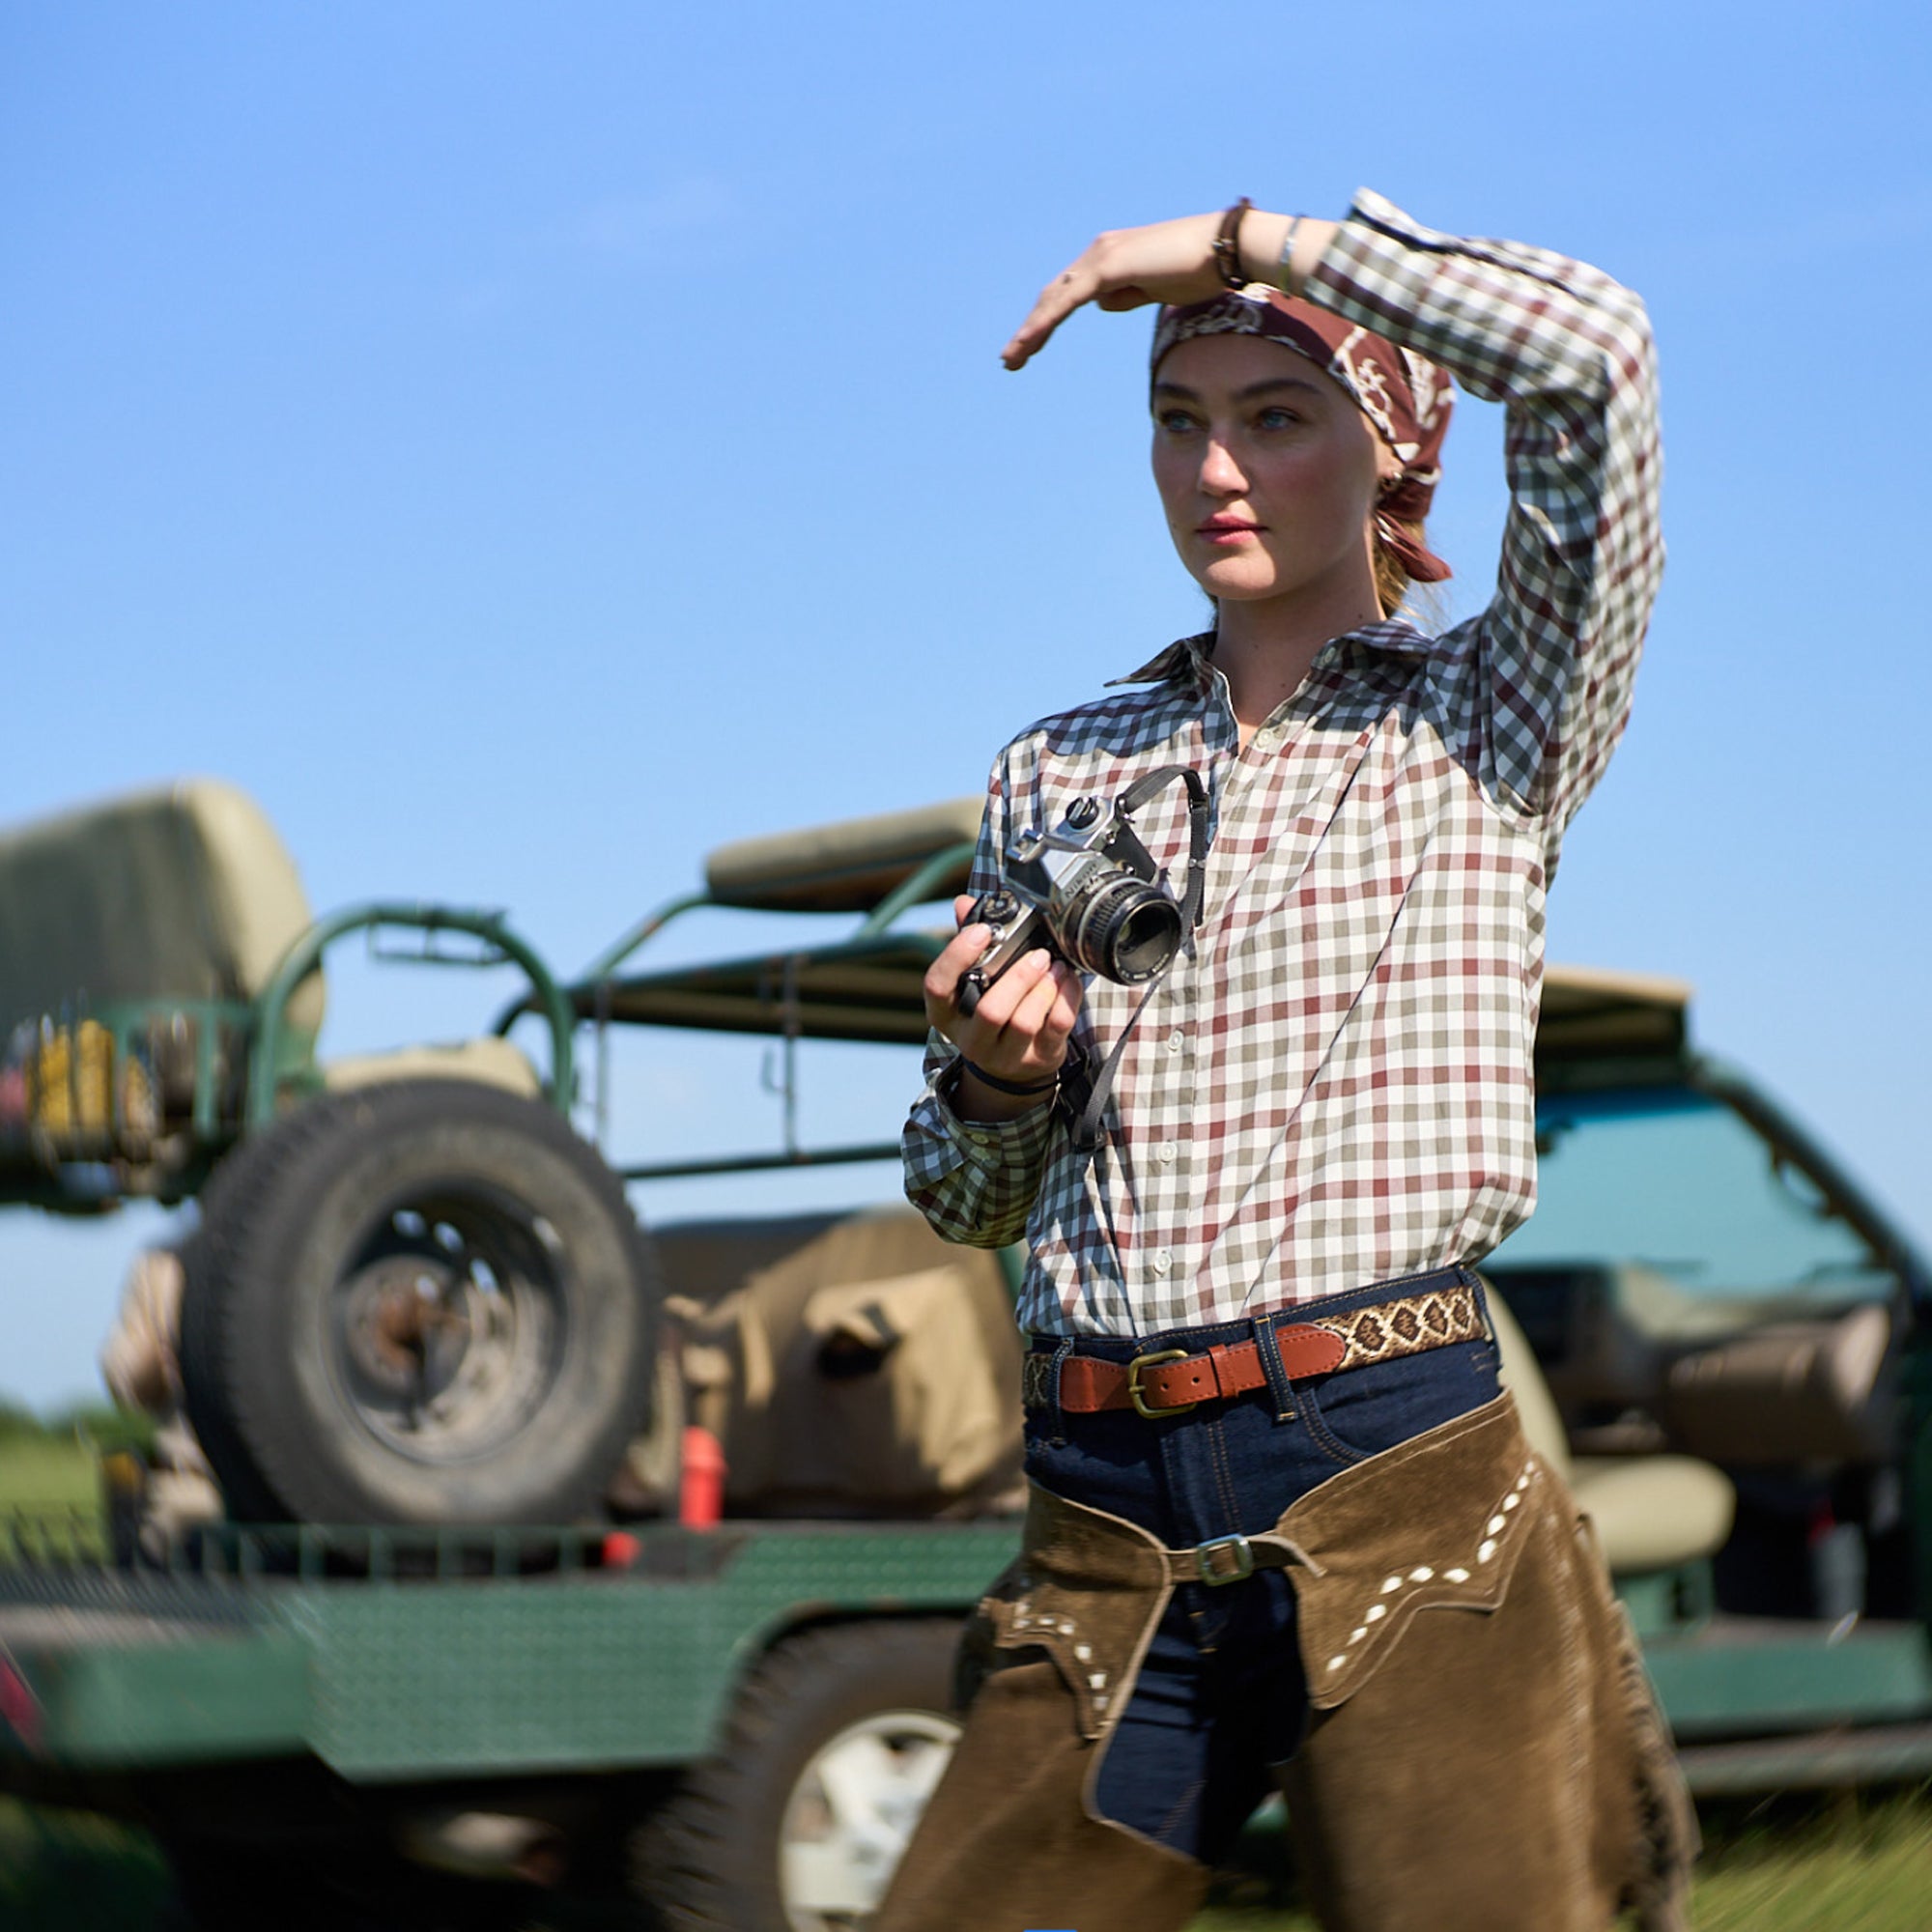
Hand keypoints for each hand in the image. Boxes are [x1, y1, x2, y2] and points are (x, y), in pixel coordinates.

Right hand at [924, 895, 1082, 1118]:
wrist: (1013, 1066)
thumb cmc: (992, 1009)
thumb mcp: (974, 981)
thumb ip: (969, 942)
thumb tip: (964, 903)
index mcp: (947, 1014)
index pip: (937, 986)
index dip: (956, 956)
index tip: (983, 931)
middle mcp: (971, 1039)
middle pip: (990, 1011)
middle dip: (1018, 977)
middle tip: (1037, 954)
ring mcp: (1005, 1054)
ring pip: (1024, 1023)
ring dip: (1045, 988)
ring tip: (1055, 965)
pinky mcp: (1038, 1058)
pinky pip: (1056, 1026)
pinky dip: (1067, 997)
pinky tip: (1067, 979)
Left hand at [1002, 208, 1293, 369]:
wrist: (1225, 249)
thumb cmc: (1200, 269)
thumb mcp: (1155, 288)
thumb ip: (1127, 293)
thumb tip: (1104, 303)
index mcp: (1109, 258)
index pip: (1067, 294)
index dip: (1045, 321)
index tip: (1029, 349)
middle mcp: (1099, 252)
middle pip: (1054, 295)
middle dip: (1031, 329)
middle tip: (1010, 361)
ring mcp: (1102, 257)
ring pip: (1054, 299)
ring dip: (1031, 330)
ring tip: (1012, 360)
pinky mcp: (1109, 266)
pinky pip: (1068, 300)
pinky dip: (1045, 322)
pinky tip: (1029, 341)